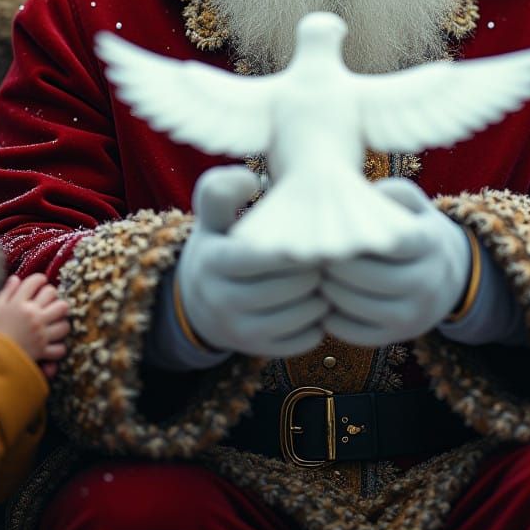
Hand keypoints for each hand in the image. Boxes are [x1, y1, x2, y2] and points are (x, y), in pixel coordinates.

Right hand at [0, 273, 70, 374]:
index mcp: (20, 304)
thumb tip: (16, 278)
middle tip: (49, 303)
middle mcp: (34, 316)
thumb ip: (6, 292)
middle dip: (54, 297)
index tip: (40, 282)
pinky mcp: (43, 351)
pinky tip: (52, 344)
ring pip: (64, 321)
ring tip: (54, 322)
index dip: (40, 279)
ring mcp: (40, 334)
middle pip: (55, 297)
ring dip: (61, 322)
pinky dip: (58, 347)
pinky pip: (60, 348)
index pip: (36, 281)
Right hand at [177, 166, 327, 357]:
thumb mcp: (212, 215)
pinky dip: (317, 324)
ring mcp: (238, 330)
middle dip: (313, 272)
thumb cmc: (219, 245)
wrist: (198, 301)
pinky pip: (300, 341)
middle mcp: (220, 300)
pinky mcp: (257, 350)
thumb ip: (222, 189)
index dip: (293, 248)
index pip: (259, 256)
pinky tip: (320, 305)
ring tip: (330, 280)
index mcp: (212, 261)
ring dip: (320, 298)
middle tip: (331, 259)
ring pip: (295, 317)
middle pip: (283, 288)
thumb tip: (251, 179)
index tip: (314, 237)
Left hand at [321, 178, 471, 346]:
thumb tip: (361, 195)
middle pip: (373, 277)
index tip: (331, 231)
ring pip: (363, 307)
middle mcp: (429, 280)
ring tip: (315, 277)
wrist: (452, 275)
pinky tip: (323, 303)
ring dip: (332, 293)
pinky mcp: (400, 335)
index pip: (391, 241)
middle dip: (337, 267)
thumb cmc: (416, 231)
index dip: (355, 238)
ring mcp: (416, 312)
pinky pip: (359, 333)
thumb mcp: (413, 205)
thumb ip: (391, 192)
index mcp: (430, 242)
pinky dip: (335, 320)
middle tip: (313, 257)